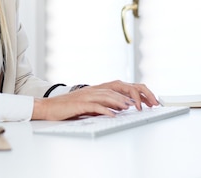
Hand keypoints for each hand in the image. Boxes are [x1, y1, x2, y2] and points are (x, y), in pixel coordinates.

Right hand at [31, 80, 159, 120]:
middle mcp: (95, 89)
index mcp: (100, 88)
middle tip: (150, 103)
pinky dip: (105, 110)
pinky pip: (94, 106)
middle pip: (120, 86)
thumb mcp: (92, 104)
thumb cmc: (70, 107)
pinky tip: (113, 115)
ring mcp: (87, 95)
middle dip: (137, 94)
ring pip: (108, 94)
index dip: (139, 91)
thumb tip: (123, 106)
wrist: (49, 107)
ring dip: (122, 101)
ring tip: (133, 107)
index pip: (124, 85)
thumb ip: (106, 103)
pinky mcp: (79, 103)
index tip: (152, 100)